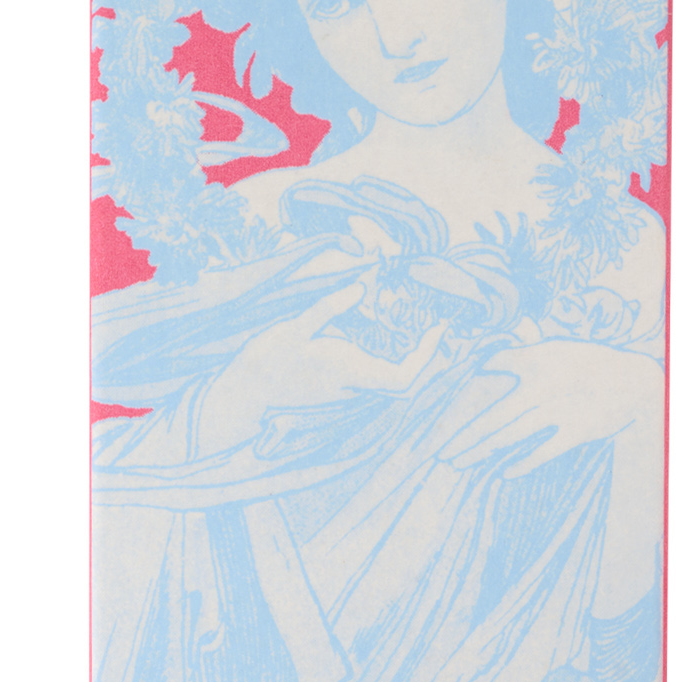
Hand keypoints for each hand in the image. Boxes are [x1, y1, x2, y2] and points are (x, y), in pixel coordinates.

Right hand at [191, 277, 443, 455]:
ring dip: (407, 354)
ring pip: (390, 377)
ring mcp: (346, 389)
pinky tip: (384, 333)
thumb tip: (360, 287)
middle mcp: (353, 385)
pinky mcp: (337, 386)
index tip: (436, 329)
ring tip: (414, 322)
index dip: (425, 357)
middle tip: (434, 323)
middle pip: (404, 380)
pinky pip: (373, 373)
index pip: (403, 378)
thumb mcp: (294, 328)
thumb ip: (329, 308)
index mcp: (349, 373)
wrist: (244, 393)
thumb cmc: (267, 361)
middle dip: (424, 355)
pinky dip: (387, 355)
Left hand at [438, 340, 660, 476]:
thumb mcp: (562, 348)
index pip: (494, 366)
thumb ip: (531, 347)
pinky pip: (542, 452)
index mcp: (537, 359)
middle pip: (493, 416)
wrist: (635, 381)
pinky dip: (523, 463)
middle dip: (463, 436)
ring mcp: (557, 411)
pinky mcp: (575, 432)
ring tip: (458, 463)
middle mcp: (541, 386)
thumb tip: (506, 342)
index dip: (469, 384)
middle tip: (439, 452)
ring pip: (510, 436)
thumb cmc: (594, 363)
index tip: (449, 409)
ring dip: (481, 452)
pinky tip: (503, 474)